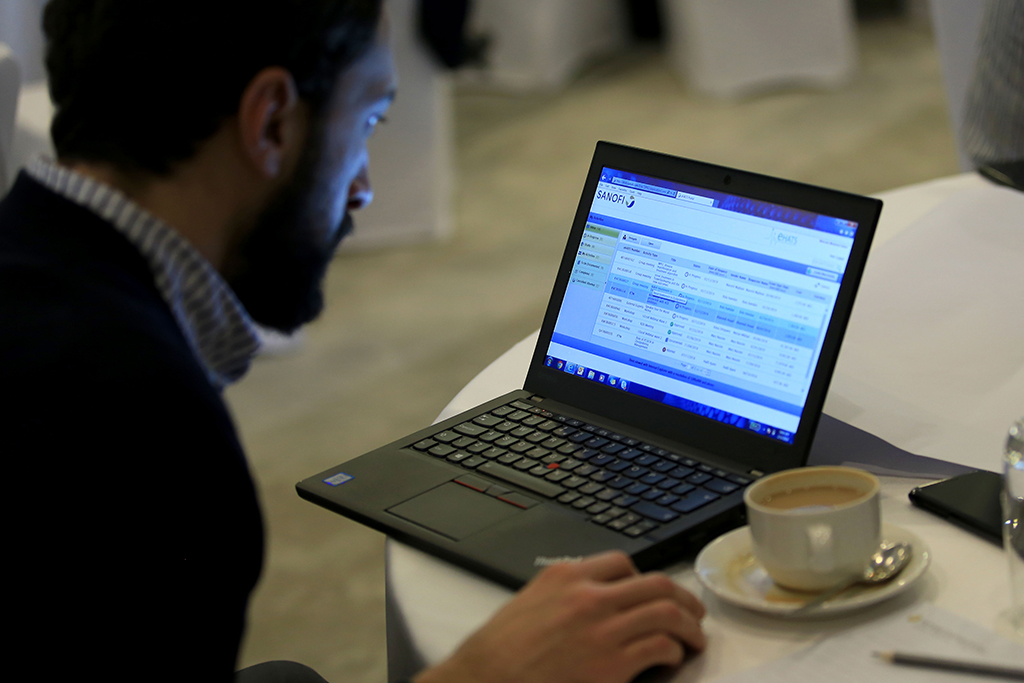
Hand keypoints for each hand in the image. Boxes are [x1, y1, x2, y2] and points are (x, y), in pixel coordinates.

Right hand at [414, 551, 705, 682]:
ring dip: (689, 625)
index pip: (623, 563)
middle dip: (682, 599)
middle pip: (655, 583)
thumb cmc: (501, 652)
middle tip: (692, 613)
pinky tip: (672, 659)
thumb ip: (564, 595)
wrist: (485, 680)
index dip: (645, 580)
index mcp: (566, 576)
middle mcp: (588, 595)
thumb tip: (596, 601)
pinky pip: (660, 646)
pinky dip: (674, 651)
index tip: (652, 595)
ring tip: (694, 638)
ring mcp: (601, 628)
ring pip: (667, 611)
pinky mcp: (612, 663)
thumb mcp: (530, 603)